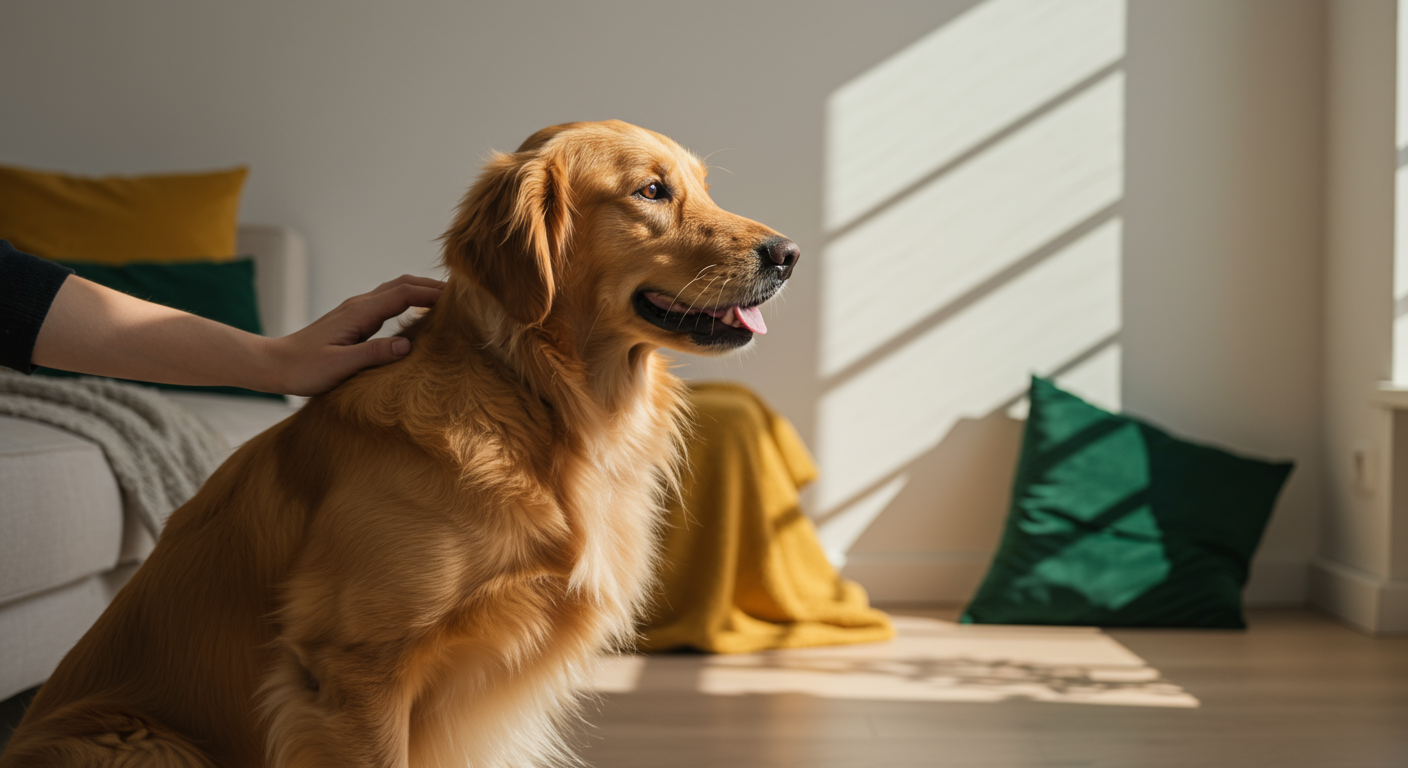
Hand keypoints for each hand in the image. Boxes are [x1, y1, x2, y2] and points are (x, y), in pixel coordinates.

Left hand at [260, 275, 443, 395]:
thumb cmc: (303, 369)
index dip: (432, 293)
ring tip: (448, 301)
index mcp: (359, 313)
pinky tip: (419, 314)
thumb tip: (407, 346)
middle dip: (432, 285)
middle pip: (403, 284)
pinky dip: (409, 301)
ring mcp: (356, 311)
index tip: (459, 298)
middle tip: (463, 295)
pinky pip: (388, 302)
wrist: (273, 364)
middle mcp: (359, 305)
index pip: (403, 293)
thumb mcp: (339, 366)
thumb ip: (373, 354)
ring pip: (395, 290)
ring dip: (421, 290)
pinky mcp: (353, 320)